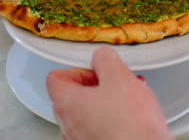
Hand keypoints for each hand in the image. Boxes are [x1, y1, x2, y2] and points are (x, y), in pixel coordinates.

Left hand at [47, 46, 172, 139]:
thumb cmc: (130, 124)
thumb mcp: (120, 77)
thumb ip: (105, 60)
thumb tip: (101, 56)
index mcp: (66, 103)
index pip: (56, 78)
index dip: (77, 69)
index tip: (95, 69)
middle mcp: (68, 124)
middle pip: (73, 96)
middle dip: (97, 85)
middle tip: (116, 82)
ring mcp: (80, 139)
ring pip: (89, 113)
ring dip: (107, 102)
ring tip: (130, 99)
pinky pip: (99, 128)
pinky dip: (113, 119)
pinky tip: (133, 117)